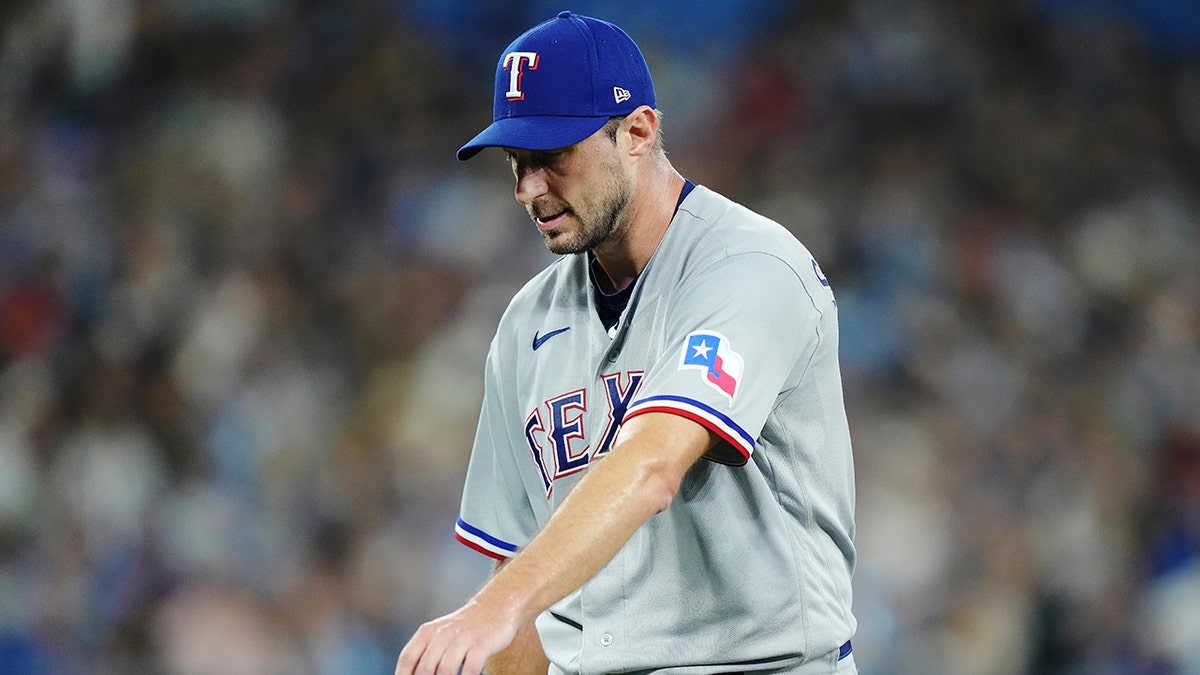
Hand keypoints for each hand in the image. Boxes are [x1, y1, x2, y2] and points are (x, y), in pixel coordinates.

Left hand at [394, 598, 519, 674]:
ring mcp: (463, 638)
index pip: (408, 658)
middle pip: (425, 668)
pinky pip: (470, 668)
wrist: (496, 605)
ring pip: (446, 670)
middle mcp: (443, 633)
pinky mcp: (482, 643)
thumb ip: (426, 653)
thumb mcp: (441, 634)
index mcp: (428, 632)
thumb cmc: (465, 628)